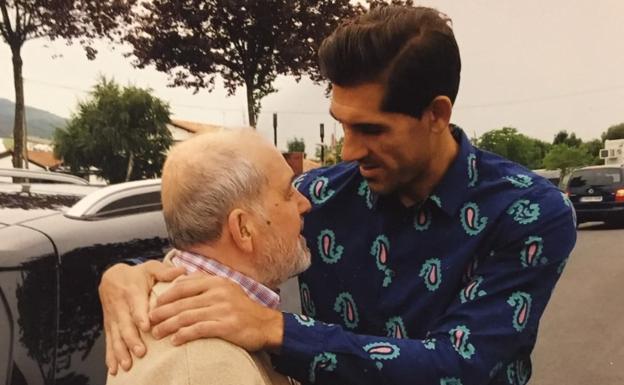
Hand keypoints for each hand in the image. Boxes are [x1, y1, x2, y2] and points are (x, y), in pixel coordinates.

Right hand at [98, 260, 184, 373]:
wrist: (111, 277)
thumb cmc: (137, 274)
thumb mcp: (150, 268)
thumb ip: (165, 271)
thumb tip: (182, 270)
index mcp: (132, 292)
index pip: (136, 305)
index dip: (140, 316)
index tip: (146, 326)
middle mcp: (120, 306)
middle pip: (125, 325)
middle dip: (132, 339)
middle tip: (141, 351)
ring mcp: (113, 318)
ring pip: (115, 336)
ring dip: (121, 351)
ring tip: (127, 364)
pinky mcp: (109, 326)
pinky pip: (109, 342)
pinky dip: (110, 356)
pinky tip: (114, 369)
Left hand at [149, 273, 283, 351]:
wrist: (265, 324)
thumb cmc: (242, 307)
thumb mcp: (226, 288)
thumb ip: (204, 283)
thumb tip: (179, 281)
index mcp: (216, 281)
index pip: (184, 286)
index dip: (166, 296)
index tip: (153, 304)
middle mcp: (218, 292)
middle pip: (182, 303)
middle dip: (162, 313)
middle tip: (149, 321)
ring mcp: (222, 309)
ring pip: (187, 316)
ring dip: (168, 326)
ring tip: (157, 333)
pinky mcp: (226, 325)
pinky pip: (199, 330)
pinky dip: (184, 335)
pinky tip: (175, 340)